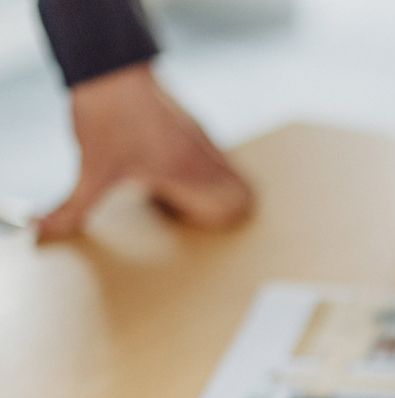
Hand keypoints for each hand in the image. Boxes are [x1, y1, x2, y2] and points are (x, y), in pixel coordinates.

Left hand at [37, 63, 253, 242]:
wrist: (107, 66)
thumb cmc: (109, 116)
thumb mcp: (92, 170)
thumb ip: (75, 207)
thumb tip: (49, 229)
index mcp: (193, 171)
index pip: (242, 201)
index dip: (228, 220)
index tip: (200, 224)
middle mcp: (204, 153)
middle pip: (241, 190)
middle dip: (219, 209)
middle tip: (185, 212)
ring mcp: (199, 135)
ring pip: (222, 171)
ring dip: (203, 187)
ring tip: (166, 189)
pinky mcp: (187, 123)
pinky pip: (205, 154)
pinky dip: (190, 167)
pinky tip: (155, 163)